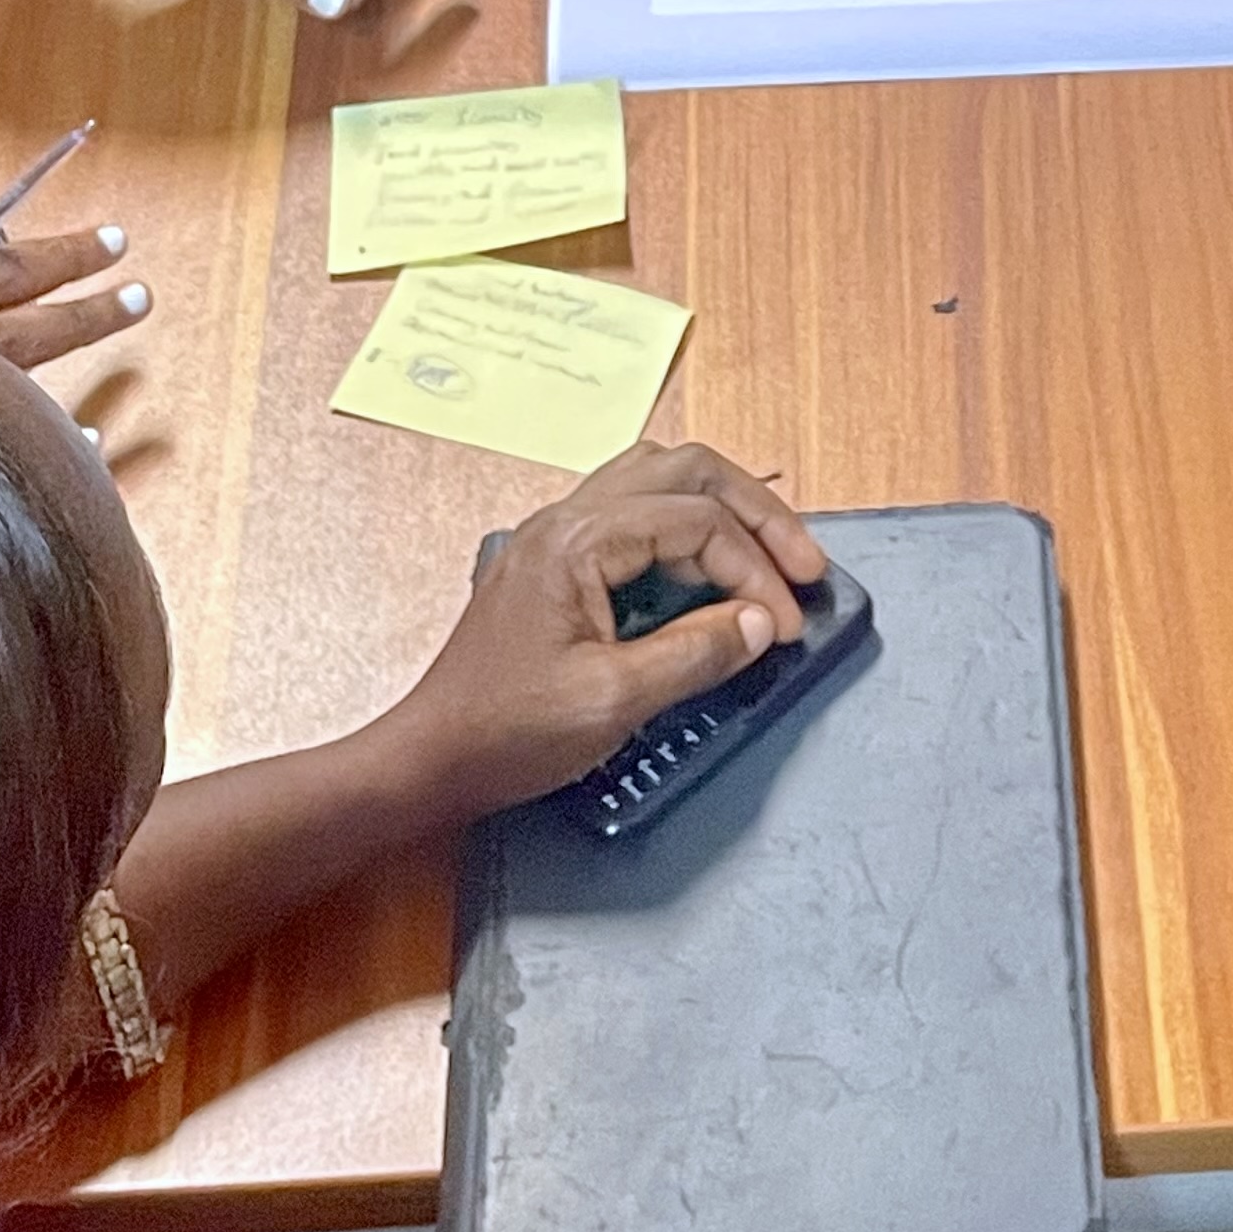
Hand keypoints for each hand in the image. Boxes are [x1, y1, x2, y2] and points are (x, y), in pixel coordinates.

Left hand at [371, 441, 827, 823]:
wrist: (430, 760)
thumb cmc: (508, 734)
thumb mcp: (612, 702)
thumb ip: (693, 655)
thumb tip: (759, 622)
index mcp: (578, 538)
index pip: (696, 521)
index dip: (755, 570)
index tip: (784, 629)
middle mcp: (567, 517)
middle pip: (685, 470)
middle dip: (754, 512)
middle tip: (802, 564)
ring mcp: (559, 535)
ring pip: (660, 480)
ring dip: (722, 510)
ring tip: (765, 557)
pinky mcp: (557, 563)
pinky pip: (636, 513)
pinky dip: (686, 531)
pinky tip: (707, 571)